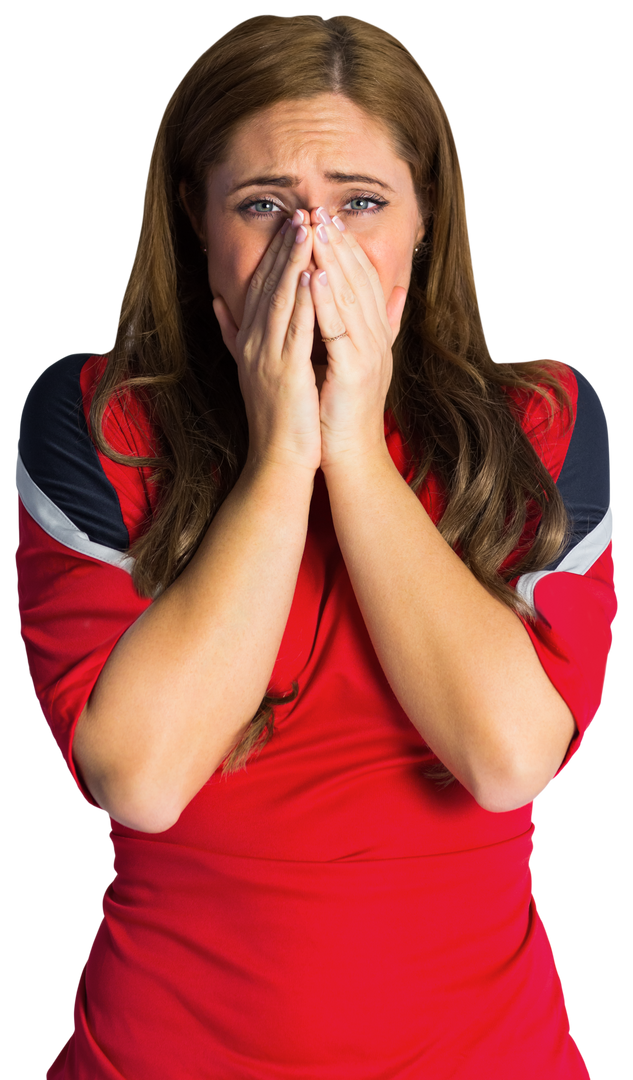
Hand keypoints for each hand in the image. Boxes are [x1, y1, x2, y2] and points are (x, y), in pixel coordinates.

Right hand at [212, 213, 321, 473]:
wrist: (278, 460)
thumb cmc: (277, 418)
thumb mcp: (252, 369)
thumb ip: (234, 334)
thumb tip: (217, 303)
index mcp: (250, 341)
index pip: (262, 286)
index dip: (275, 253)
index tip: (292, 222)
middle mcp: (254, 344)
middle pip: (268, 284)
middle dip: (285, 246)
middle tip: (301, 210)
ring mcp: (267, 357)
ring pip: (280, 299)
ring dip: (293, 261)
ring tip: (307, 228)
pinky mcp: (285, 372)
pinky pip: (294, 329)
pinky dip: (301, 300)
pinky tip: (310, 274)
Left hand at [307, 207, 407, 470]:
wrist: (349, 455)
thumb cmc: (341, 412)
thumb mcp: (354, 362)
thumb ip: (364, 329)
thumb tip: (389, 298)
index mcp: (375, 335)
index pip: (364, 281)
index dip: (348, 249)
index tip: (329, 219)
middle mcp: (378, 339)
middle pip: (360, 281)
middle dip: (339, 244)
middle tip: (321, 210)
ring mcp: (369, 353)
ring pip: (351, 297)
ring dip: (334, 261)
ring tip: (317, 230)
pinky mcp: (355, 369)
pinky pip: (340, 328)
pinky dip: (329, 299)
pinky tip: (318, 274)